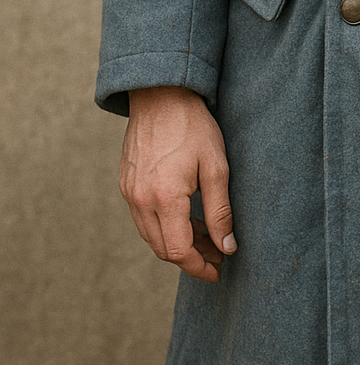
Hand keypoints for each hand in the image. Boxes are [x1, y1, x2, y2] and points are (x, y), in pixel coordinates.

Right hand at [120, 86, 235, 282]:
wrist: (161, 94)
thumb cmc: (193, 126)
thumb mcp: (217, 166)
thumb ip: (220, 210)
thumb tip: (227, 246)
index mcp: (164, 198)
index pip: (178, 251)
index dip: (199, 267)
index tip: (218, 270)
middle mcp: (140, 201)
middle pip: (162, 249)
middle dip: (191, 258)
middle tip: (218, 254)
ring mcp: (129, 192)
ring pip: (151, 235)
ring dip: (177, 242)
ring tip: (207, 237)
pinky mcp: (126, 183)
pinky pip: (143, 217)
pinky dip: (164, 225)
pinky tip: (187, 217)